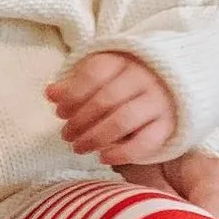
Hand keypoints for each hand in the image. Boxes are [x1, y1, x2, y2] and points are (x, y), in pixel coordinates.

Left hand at [46, 51, 175, 164]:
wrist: (168, 84)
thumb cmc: (121, 81)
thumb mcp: (97, 75)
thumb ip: (73, 84)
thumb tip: (50, 94)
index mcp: (122, 60)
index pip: (93, 74)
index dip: (72, 95)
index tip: (60, 112)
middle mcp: (142, 78)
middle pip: (106, 100)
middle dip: (80, 121)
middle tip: (66, 136)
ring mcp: (158, 101)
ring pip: (123, 121)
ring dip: (96, 138)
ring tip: (78, 148)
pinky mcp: (168, 124)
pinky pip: (146, 142)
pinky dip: (123, 153)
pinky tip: (103, 158)